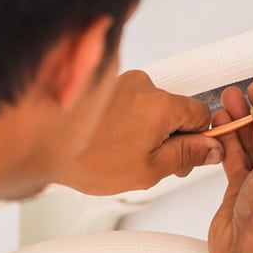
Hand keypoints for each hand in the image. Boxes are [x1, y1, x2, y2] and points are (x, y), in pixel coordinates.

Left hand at [56, 70, 222, 194]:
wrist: (42, 143)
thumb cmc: (89, 158)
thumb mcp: (149, 169)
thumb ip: (186, 156)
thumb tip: (210, 150)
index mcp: (162, 105)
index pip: (202, 113)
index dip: (200, 138)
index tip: (191, 153)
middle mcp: (145, 86)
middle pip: (177, 110)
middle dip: (171, 136)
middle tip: (155, 162)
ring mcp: (124, 83)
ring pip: (153, 108)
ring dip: (148, 129)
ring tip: (124, 154)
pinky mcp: (106, 86)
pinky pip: (132, 103)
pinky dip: (129, 121)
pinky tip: (112, 142)